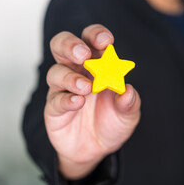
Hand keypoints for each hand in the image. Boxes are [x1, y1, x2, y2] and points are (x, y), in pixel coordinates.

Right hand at [44, 24, 140, 179]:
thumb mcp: (128, 114)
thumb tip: (128, 91)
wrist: (97, 149)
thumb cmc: (112, 122)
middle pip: (63, 46)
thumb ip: (129, 103)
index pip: (92, 41)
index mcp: (97, 65)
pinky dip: (65, 100)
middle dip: (71, 45)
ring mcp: (63, 89)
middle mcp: (77, 72)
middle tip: (84, 54)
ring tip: (85, 88)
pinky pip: (55, 101)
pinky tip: (77, 102)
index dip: (96, 35)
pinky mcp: (54, 109)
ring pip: (56, 72)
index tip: (106, 40)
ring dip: (70, 77)